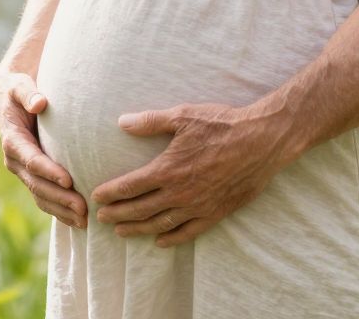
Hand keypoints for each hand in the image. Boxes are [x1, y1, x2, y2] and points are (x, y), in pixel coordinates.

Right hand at [0, 70, 87, 227]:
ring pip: (41, 196)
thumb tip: (39, 103)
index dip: (49, 172)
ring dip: (61, 210)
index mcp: (12, 140)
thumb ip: (28, 93)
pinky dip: (59, 210)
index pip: (32, 160)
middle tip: (83, 209)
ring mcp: (23, 171)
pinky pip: (44, 198)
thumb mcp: (19, 85)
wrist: (9, 98)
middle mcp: (15, 160)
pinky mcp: (33, 176)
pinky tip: (78, 220)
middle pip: (38, 184)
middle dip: (60, 198)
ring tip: (85, 220)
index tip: (69, 181)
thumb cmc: (18, 89)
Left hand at [91, 101, 293, 246]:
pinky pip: (189, 232)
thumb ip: (150, 121)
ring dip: (138, 229)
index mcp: (168, 169)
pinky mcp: (216, 213)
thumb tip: (121, 122)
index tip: (96, 197)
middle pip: (140, 209)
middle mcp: (180, 193)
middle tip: (101, 218)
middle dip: (118, 214)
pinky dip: (172, 239)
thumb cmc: (222, 125)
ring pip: (161, 224)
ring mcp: (198, 206)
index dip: (111, 193)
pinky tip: (160, 242)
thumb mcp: (184, 116)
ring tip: (121, 231)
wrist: (262, 141)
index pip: (130, 186)